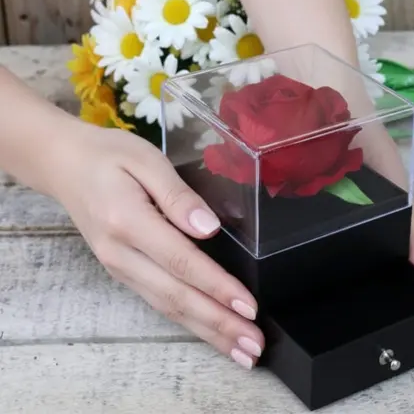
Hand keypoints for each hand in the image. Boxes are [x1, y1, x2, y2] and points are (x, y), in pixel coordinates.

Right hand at [47, 120, 263, 369]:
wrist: (65, 165)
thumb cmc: (109, 156)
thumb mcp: (146, 160)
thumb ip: (177, 195)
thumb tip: (209, 229)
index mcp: (128, 221)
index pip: (182, 261)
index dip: (217, 286)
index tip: (249, 307)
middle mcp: (122, 254)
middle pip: (176, 296)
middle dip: (219, 323)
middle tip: (254, 346)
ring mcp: (120, 267)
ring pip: (168, 307)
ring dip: (207, 331)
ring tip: (240, 351)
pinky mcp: (123, 272)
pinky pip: (159, 302)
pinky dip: (188, 321)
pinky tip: (209, 331)